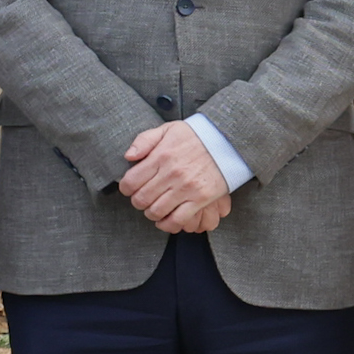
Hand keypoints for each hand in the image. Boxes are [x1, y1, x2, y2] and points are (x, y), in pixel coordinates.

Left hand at [120, 121, 235, 237]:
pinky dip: (167, 224)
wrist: (227, 141)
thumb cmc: (195, 136)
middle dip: (137, 202)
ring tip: (153, 208)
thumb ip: (144, 141)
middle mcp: (172, 173)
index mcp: (161, 156)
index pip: (131, 181)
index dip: (126, 188)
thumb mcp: (167, 129)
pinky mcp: (200, 199)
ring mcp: (186, 188)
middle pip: (141, 199)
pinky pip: (178, 220)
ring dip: (151, 213)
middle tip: (142, 199)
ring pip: (156, 212)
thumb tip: (128, 157)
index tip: (130, 188)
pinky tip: (165, 220)